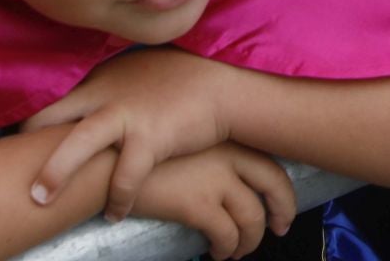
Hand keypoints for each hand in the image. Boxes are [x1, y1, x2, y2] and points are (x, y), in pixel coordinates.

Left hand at [23, 48, 232, 221]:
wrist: (226, 85)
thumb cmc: (186, 78)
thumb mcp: (140, 72)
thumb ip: (110, 87)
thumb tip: (89, 101)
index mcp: (101, 80)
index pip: (51, 100)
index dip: (27, 124)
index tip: (12, 143)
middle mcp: (107, 95)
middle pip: (50, 118)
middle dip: (25, 144)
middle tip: (7, 169)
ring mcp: (128, 116)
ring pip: (78, 145)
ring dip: (56, 175)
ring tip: (40, 200)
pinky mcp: (152, 138)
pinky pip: (125, 176)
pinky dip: (117, 198)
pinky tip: (114, 213)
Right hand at [133, 142, 295, 260]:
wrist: (107, 160)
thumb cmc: (141, 155)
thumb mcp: (184, 144)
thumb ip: (210, 158)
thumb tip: (227, 185)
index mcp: (228, 138)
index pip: (271, 164)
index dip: (282, 190)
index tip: (281, 208)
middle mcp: (229, 155)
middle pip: (275, 186)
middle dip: (282, 212)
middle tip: (279, 228)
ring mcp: (215, 179)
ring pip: (252, 218)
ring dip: (249, 240)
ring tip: (237, 251)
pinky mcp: (196, 204)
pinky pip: (226, 235)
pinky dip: (226, 248)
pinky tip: (217, 254)